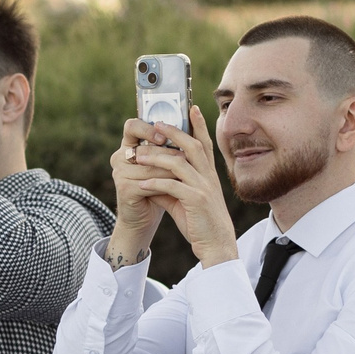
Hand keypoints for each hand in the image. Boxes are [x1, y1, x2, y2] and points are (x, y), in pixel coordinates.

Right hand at [107, 119, 177, 265]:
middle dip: (169, 153)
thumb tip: (194, 119)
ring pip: (151, 166)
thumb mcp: (164, 164)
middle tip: (186, 156)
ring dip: (172, 170)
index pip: (132, 126)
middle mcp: (120, 157)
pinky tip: (178, 187)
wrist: (144, 218)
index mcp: (128, 146)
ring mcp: (119, 173)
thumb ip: (171, 145)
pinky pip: (149, 182)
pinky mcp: (124, 189)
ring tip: (188, 173)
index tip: (164, 136)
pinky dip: (166, 185)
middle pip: (146, 148)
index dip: (148, 128)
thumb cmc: (158, 187)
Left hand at [128, 107, 242, 267]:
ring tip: (138, 155)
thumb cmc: (200, 223)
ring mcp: (203, 188)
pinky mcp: (195, 201)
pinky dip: (156, 184)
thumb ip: (170, 186)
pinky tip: (143, 184)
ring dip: (156, 157)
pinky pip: (172, 187)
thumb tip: (148, 179)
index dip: (199, 125)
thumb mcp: (185, 201)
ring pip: (179, 163)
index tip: (192, 107)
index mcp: (208, 175)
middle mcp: (208, 177)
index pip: (205, 144)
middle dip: (174, 132)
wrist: (216, 246)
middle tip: (156, 124)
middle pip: (192, 146)